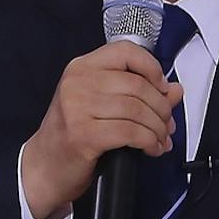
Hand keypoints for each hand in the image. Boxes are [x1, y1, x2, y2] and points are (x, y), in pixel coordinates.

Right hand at [20, 42, 184, 218]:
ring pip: (137, 110)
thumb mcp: (101, 105)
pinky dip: (149, 141)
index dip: (152, 68)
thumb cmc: (72, 134)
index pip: (125, 51)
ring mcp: (77, 108)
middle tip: (168, 124)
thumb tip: (174, 90)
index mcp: (81, 67)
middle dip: (161, 108)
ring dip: (157, 128)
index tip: (162, 87)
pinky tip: (152, 148)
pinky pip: (130, 132)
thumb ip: (138, 93)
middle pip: (137, 85)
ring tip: (161, 139)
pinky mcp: (83, 134)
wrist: (44, 167)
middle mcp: (77, 82)